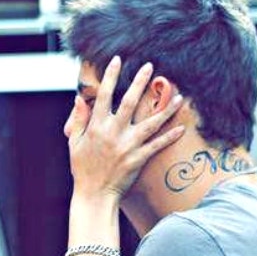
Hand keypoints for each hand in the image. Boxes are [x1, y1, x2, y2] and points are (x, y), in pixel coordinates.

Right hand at [67, 57, 184, 200]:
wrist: (94, 195)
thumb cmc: (82, 170)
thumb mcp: (75, 143)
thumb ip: (78, 120)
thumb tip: (79, 99)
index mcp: (96, 127)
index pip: (104, 96)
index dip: (110, 77)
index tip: (117, 60)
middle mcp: (113, 133)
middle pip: (129, 102)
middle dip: (139, 82)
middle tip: (149, 66)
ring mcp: (127, 146)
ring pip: (150, 123)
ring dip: (165, 109)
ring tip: (179, 96)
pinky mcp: (138, 159)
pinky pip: (157, 146)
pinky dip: (169, 137)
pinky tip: (181, 127)